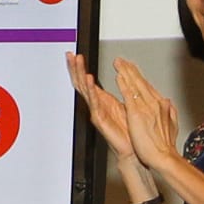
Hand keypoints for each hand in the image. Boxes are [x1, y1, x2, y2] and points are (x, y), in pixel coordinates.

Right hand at [65, 52, 146, 175]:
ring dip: (80, 74)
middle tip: (71, 55)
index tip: (76, 55)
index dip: (80, 68)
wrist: (133, 149)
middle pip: (81, 83)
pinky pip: (94, 102)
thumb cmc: (129, 130)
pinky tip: (88, 80)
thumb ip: (123, 91)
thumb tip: (125, 76)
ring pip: (85, 90)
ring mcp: (96, 111)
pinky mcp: (99, 119)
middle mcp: (97, 105)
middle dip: (75, 68)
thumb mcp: (126, 104)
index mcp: (102, 100)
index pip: (87, 80)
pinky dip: (91, 90)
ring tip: (77, 62)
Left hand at [110, 58, 182, 173]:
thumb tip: (168, 103)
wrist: (164, 157)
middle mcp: (155, 103)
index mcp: (161, 106)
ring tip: (118, 63)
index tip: (132, 69)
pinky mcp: (137, 113)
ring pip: (135, 85)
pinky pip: (129, 95)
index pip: (148, 87)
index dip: (138, 77)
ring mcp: (146, 107)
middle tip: (122, 61)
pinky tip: (119, 77)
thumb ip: (169, 112)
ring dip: (126, 72)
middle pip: (141, 82)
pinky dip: (124, 84)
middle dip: (130, 70)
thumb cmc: (164, 146)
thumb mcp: (171, 125)